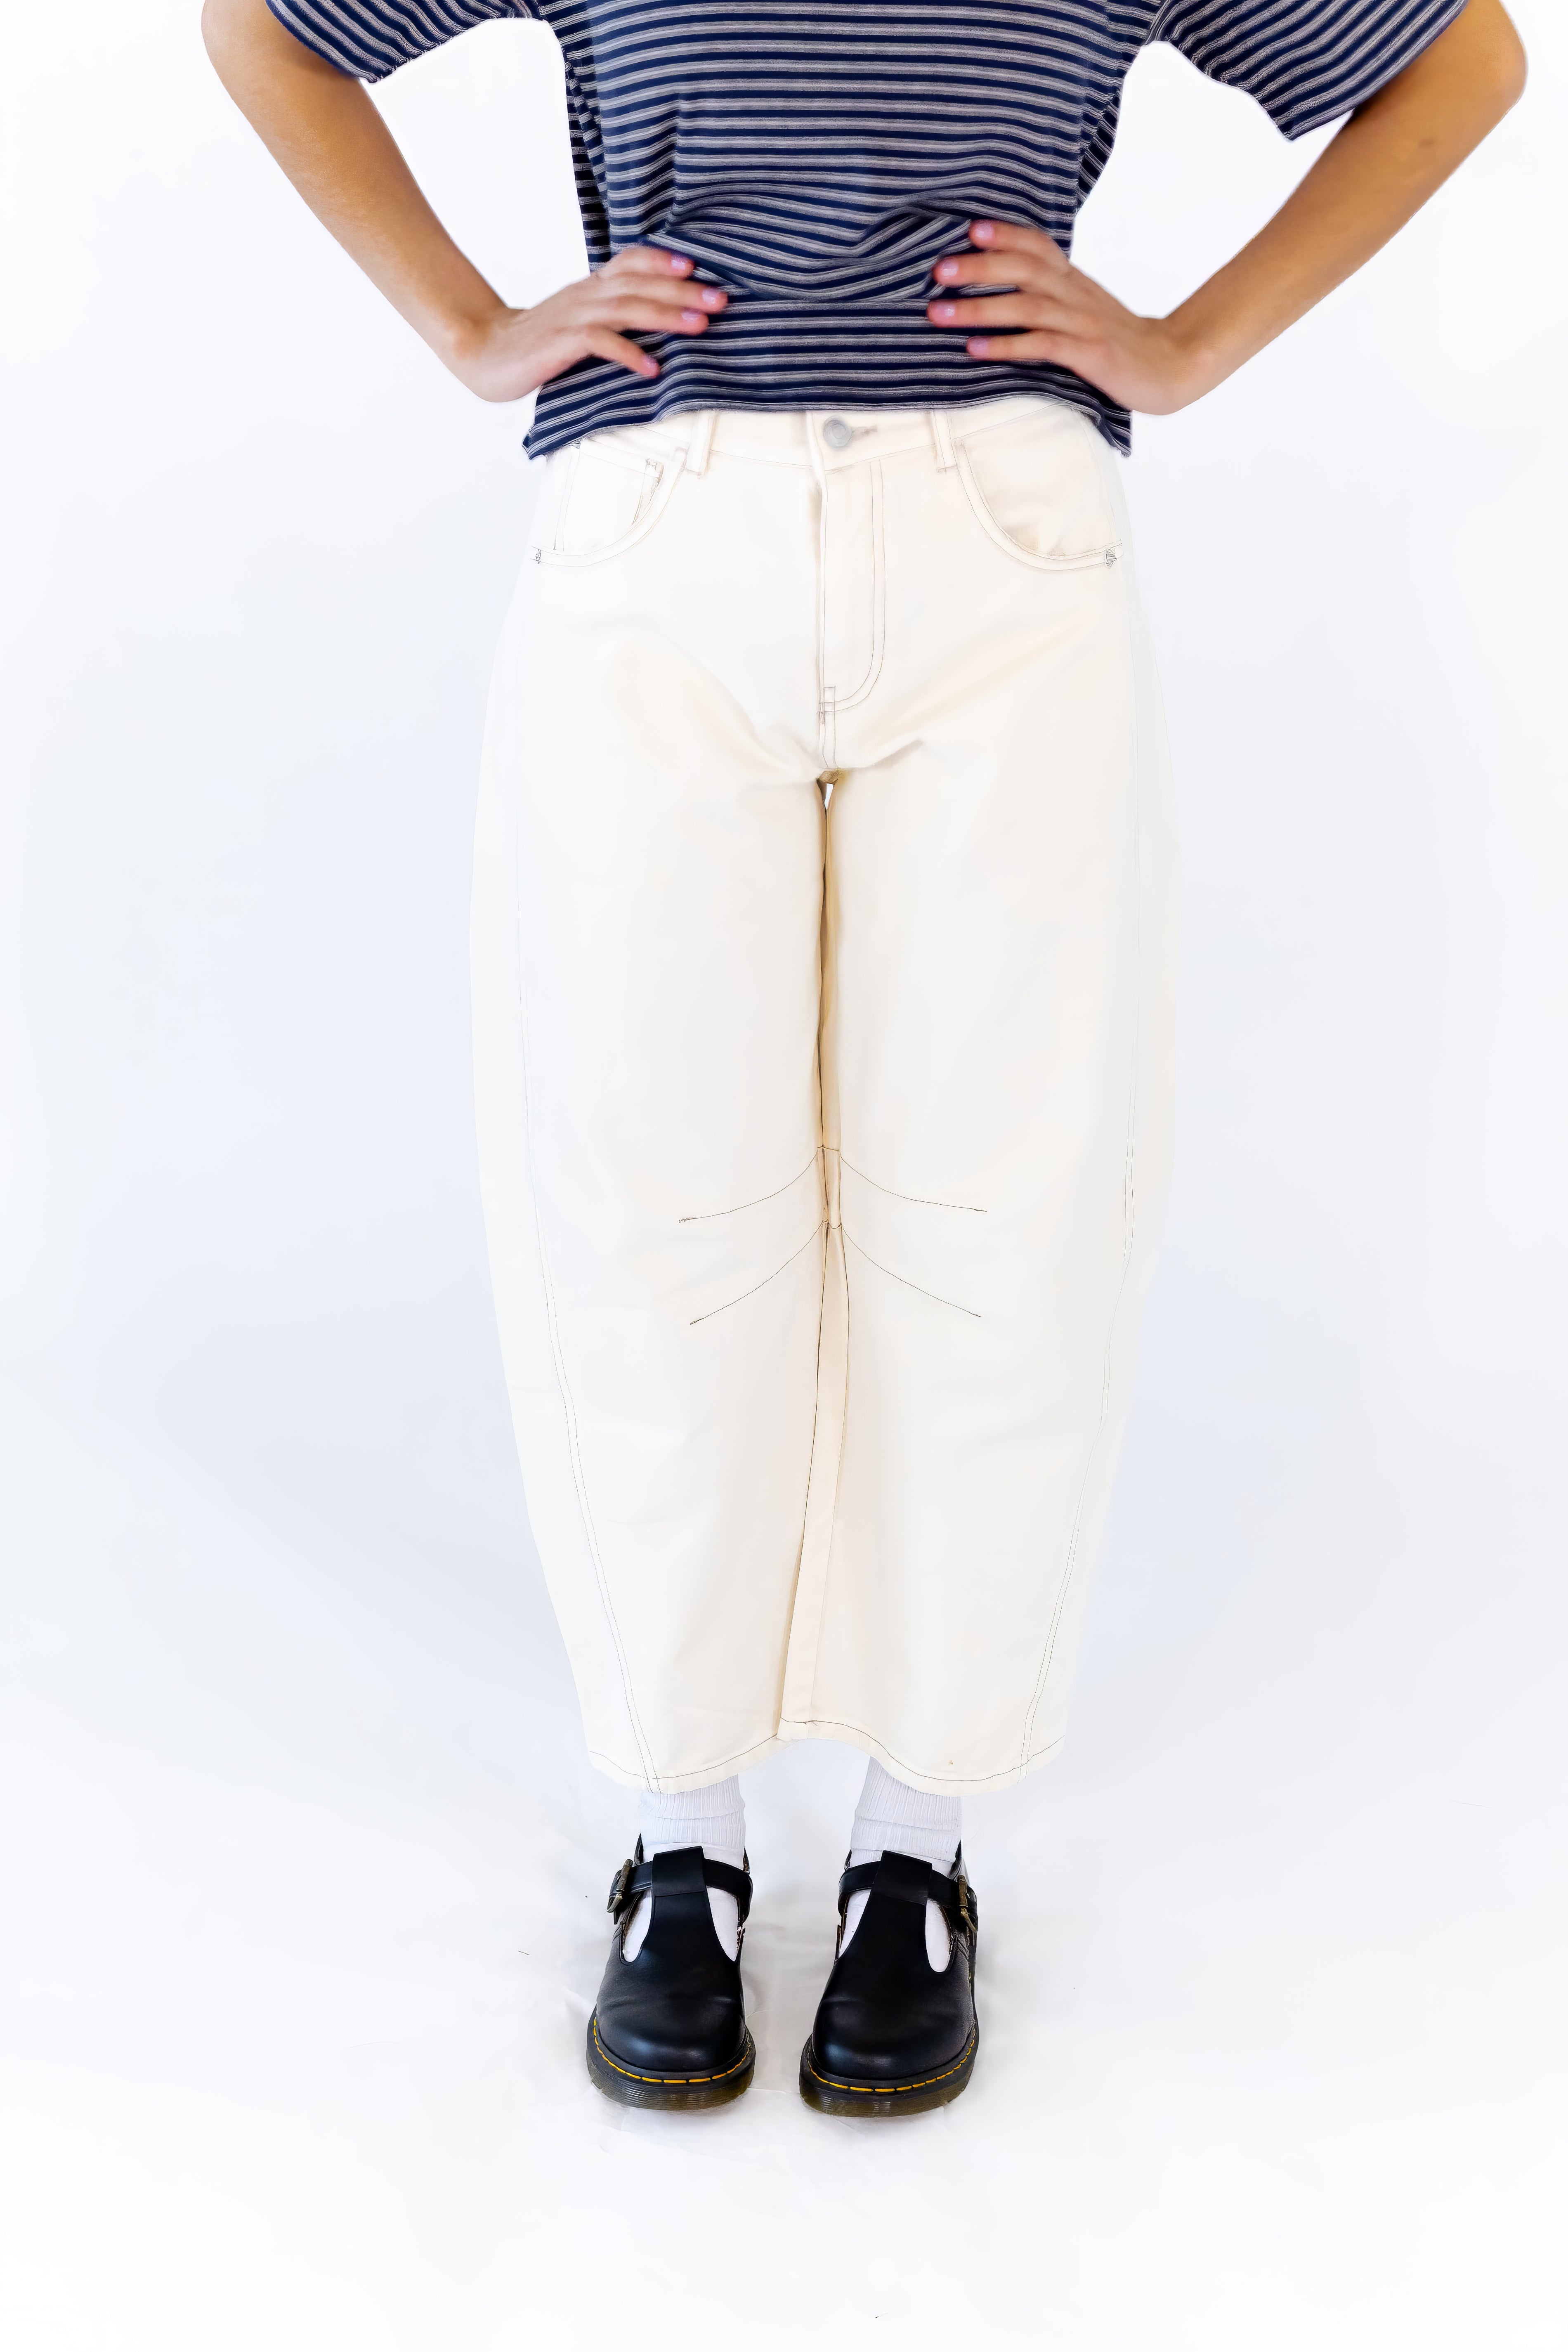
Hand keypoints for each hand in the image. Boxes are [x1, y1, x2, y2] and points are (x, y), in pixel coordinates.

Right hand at [445, 247, 727, 402]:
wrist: (484, 351)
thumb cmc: (536, 343)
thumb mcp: (578, 321)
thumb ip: (610, 316)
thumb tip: (651, 320)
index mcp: (590, 288)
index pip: (630, 262)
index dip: (662, 260)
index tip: (695, 266)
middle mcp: (585, 295)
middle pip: (640, 284)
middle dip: (683, 290)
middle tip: (720, 298)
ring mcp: (572, 317)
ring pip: (626, 308)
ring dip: (666, 315)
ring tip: (699, 326)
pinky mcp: (560, 343)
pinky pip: (600, 343)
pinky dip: (628, 354)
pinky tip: (652, 367)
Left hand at [927, 219, 1204, 414]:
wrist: (1168, 366)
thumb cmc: (1116, 342)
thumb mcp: (1082, 309)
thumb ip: (1050, 295)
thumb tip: (1005, 290)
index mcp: (1073, 281)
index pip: (1038, 246)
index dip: (1005, 234)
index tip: (970, 228)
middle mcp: (1075, 295)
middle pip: (1024, 269)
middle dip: (978, 267)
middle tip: (938, 269)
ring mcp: (1082, 323)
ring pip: (1026, 306)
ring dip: (979, 307)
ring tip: (939, 312)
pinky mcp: (1089, 354)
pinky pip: (1041, 346)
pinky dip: (1006, 346)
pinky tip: (976, 348)